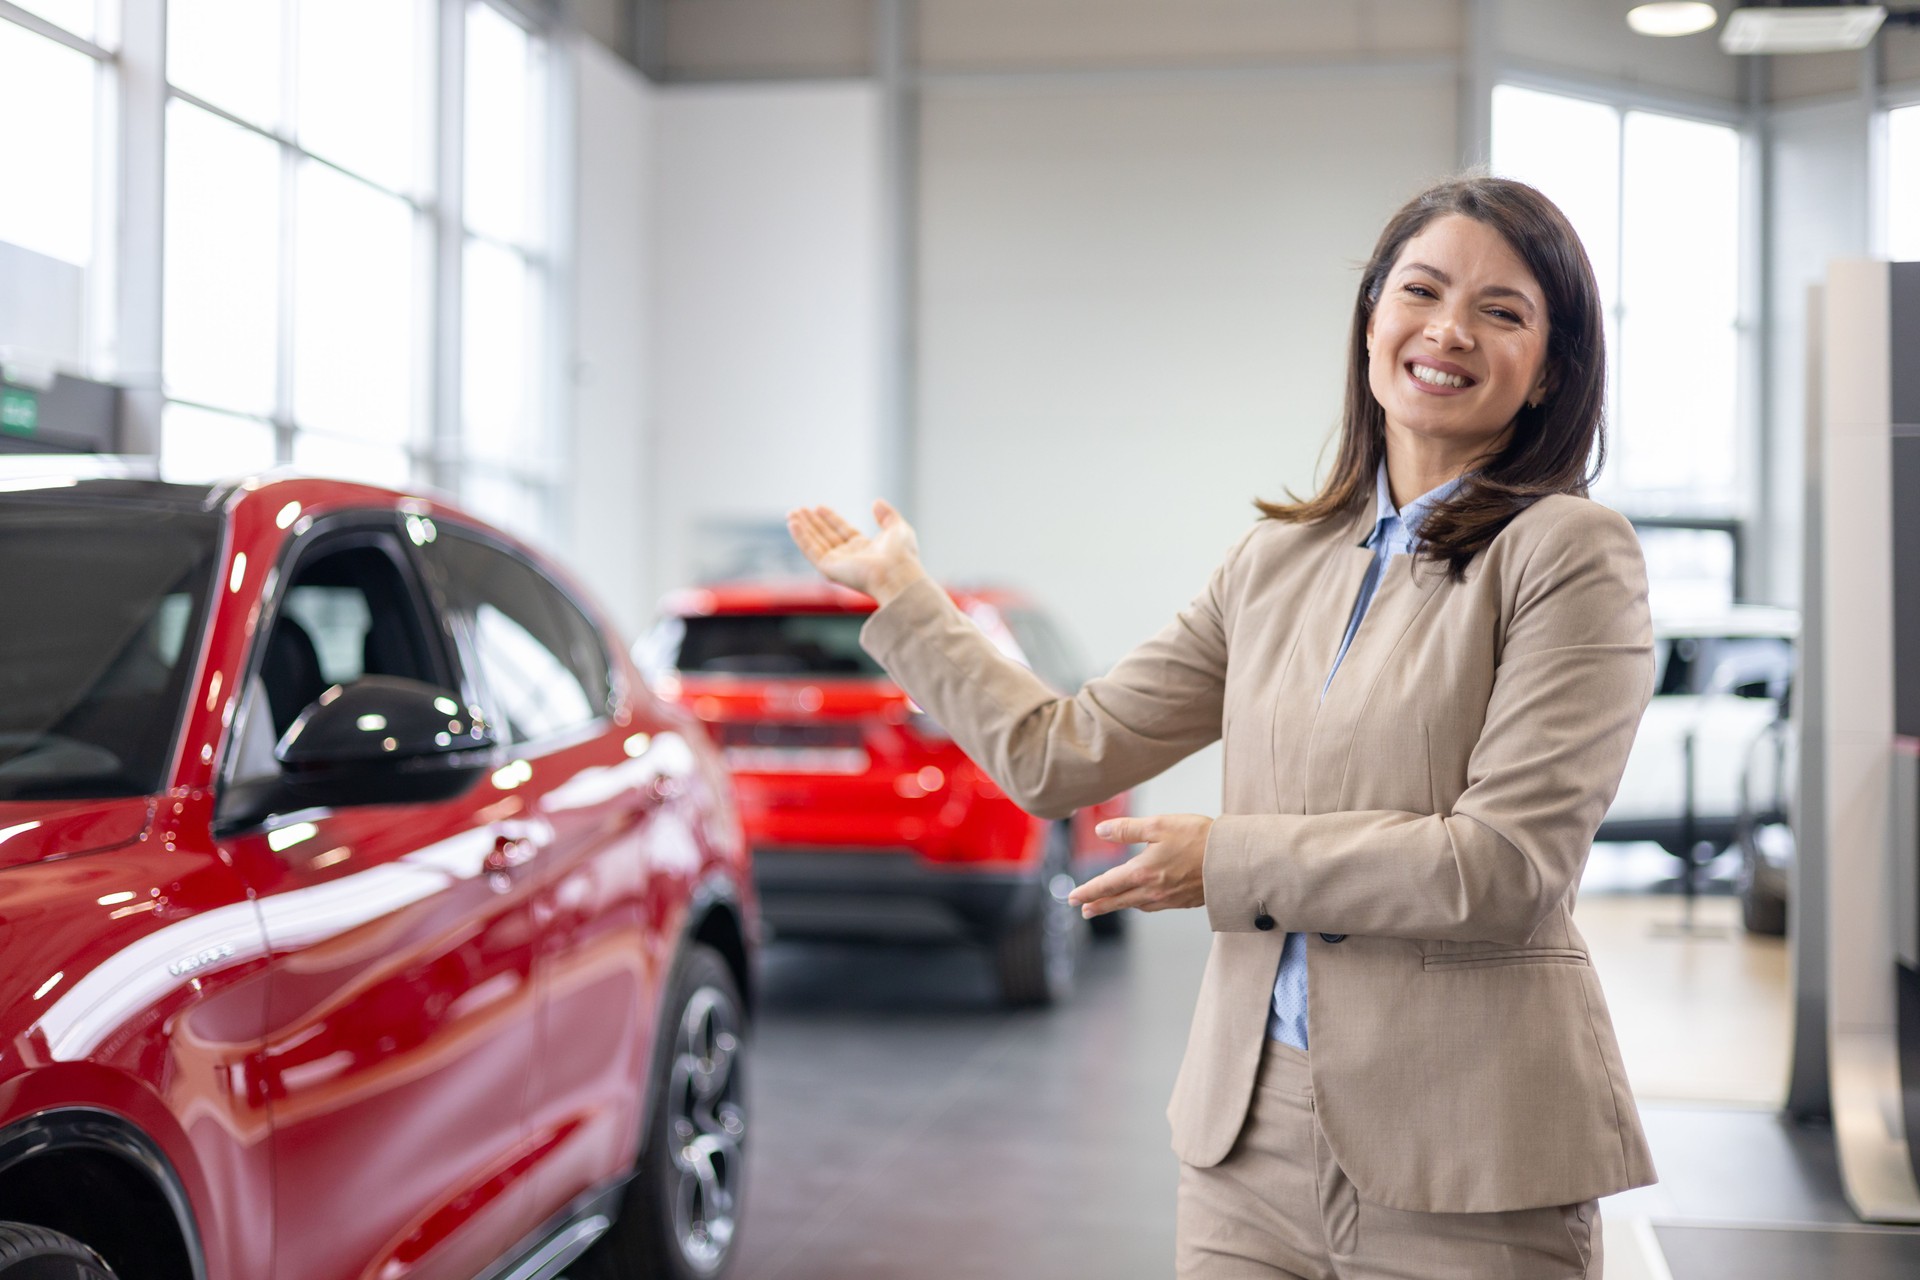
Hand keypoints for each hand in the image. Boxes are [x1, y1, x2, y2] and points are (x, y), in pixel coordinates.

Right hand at [786, 500, 928, 605]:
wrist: (897, 574)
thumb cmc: (902, 556)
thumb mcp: (898, 528)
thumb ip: (887, 515)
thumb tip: (876, 502)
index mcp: (865, 549)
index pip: (843, 532)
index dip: (830, 519)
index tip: (819, 507)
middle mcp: (849, 557)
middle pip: (826, 537)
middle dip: (812, 523)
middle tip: (799, 510)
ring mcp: (838, 564)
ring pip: (815, 543)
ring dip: (803, 528)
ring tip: (792, 513)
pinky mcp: (829, 568)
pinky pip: (811, 550)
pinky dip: (801, 537)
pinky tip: (793, 523)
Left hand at [1068, 814, 1212, 917]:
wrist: (1233, 860)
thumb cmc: (1198, 838)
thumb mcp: (1159, 825)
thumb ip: (1127, 829)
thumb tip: (1100, 831)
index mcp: (1142, 872)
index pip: (1107, 884)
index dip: (1087, 891)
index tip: (1073, 897)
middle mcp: (1153, 890)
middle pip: (1118, 901)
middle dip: (1098, 904)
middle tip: (1083, 910)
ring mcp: (1169, 899)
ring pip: (1136, 905)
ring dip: (1118, 906)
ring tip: (1107, 906)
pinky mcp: (1184, 901)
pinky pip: (1155, 906)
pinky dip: (1141, 904)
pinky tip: (1142, 901)